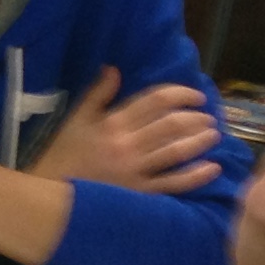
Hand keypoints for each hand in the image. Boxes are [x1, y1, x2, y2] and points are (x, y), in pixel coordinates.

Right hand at [27, 67, 222, 195]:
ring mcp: (135, 170)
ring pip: (176, 150)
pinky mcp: (139, 194)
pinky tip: (212, 168)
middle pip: (171, 124)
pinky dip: (195, 176)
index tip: (196, 96)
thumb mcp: (75, 119)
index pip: (154, 100)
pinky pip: (172, 184)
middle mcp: (128, 144)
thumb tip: (114, 69)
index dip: (180, 94)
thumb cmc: (62, 155)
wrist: (51, 195)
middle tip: (209, 117)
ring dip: (200, 141)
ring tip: (214, 135)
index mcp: (113, 123)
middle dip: (195, 118)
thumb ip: (97, 94)